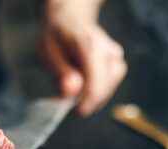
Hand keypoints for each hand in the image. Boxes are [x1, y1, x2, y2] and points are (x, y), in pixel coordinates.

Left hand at [41, 0, 126, 115]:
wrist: (71, 19)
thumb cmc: (57, 35)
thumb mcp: (48, 51)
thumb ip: (60, 73)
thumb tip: (71, 92)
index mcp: (88, 44)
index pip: (95, 82)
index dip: (87, 102)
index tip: (76, 110)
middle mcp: (107, 49)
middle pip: (105, 88)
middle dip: (88, 100)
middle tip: (70, 100)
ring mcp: (115, 56)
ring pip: (110, 88)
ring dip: (94, 96)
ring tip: (77, 89)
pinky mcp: (118, 62)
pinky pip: (111, 84)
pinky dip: (99, 90)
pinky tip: (86, 85)